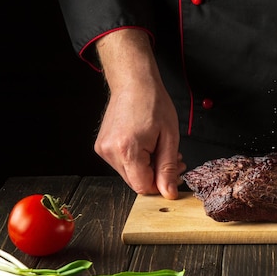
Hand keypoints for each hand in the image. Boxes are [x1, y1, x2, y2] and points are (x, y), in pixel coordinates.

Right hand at [95, 29, 185, 198]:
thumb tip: (169, 193)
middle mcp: (110, 152)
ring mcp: (102, 150)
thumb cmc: (152, 103)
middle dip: (157, 175)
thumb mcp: (169, 137)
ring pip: (130, 174)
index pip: (143, 186)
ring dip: (148, 168)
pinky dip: (137, 160)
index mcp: (127, 150)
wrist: (133, 82)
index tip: (174, 174)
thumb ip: (168, 168)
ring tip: (161, 149)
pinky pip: (123, 164)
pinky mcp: (101, 146)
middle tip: (174, 160)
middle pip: (136, 182)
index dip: (161, 185)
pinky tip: (148, 146)